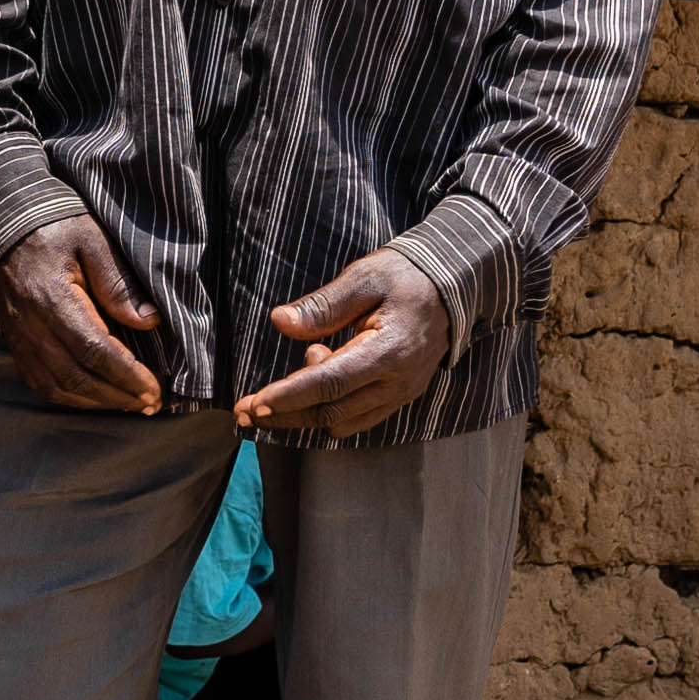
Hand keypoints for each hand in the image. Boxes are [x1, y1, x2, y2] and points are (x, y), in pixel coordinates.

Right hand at [0, 216, 165, 413]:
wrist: (3, 224)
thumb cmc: (54, 227)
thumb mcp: (92, 240)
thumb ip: (118, 282)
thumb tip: (149, 321)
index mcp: (52, 299)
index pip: (94, 350)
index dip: (126, 375)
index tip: (154, 389)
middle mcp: (31, 325)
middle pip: (76, 377)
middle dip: (117, 396)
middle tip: (150, 404)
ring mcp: (19, 338)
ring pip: (57, 386)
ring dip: (96, 402)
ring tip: (128, 404)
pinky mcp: (15, 342)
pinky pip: (40, 382)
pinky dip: (70, 396)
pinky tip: (94, 397)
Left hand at [235, 244, 449, 440]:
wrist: (453, 285)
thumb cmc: (405, 276)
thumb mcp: (363, 278)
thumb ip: (322, 305)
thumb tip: (280, 322)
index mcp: (388, 351)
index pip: (330, 384)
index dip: (290, 396)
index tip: (256, 403)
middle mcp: (397, 382)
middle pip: (332, 413)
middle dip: (286, 414)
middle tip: (245, 410)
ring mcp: (401, 394)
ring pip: (343, 423)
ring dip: (305, 416)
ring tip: (277, 393)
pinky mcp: (400, 396)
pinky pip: (358, 419)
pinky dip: (329, 414)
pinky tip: (308, 395)